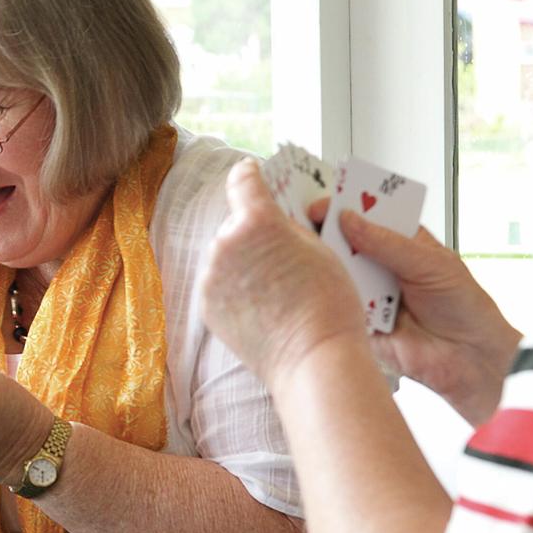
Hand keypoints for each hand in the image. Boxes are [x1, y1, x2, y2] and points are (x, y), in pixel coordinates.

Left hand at [199, 160, 366, 385]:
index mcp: (256, 221)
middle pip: (235, 224)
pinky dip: (234, 288)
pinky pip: (219, 284)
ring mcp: (211, 276)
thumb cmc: (327, 304)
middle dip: (252, 231)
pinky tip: (261, 304)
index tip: (252, 174)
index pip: (242, 180)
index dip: (250, 174)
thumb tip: (274, 220)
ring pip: (225, 255)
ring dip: (241, 261)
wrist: (311, 358)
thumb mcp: (320, 247)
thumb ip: (289, 226)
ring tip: (272, 285)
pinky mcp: (206, 305)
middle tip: (279, 251)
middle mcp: (225, 243)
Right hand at [327, 200, 520, 424]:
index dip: (343, 208)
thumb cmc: (464, 306)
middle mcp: (380, 266)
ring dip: (326, 267)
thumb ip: (388, 243)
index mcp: (401, 242)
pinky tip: (323, 292)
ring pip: (336, 273)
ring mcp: (368, 293)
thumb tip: (350, 220)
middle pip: (344, 243)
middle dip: (326, 235)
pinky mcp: (359, 320)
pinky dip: (329, 299)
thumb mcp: (430, 264)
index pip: (366, 217)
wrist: (469, 358)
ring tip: (312, 259)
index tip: (322, 206)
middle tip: (307, 229)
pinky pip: (337, 305)